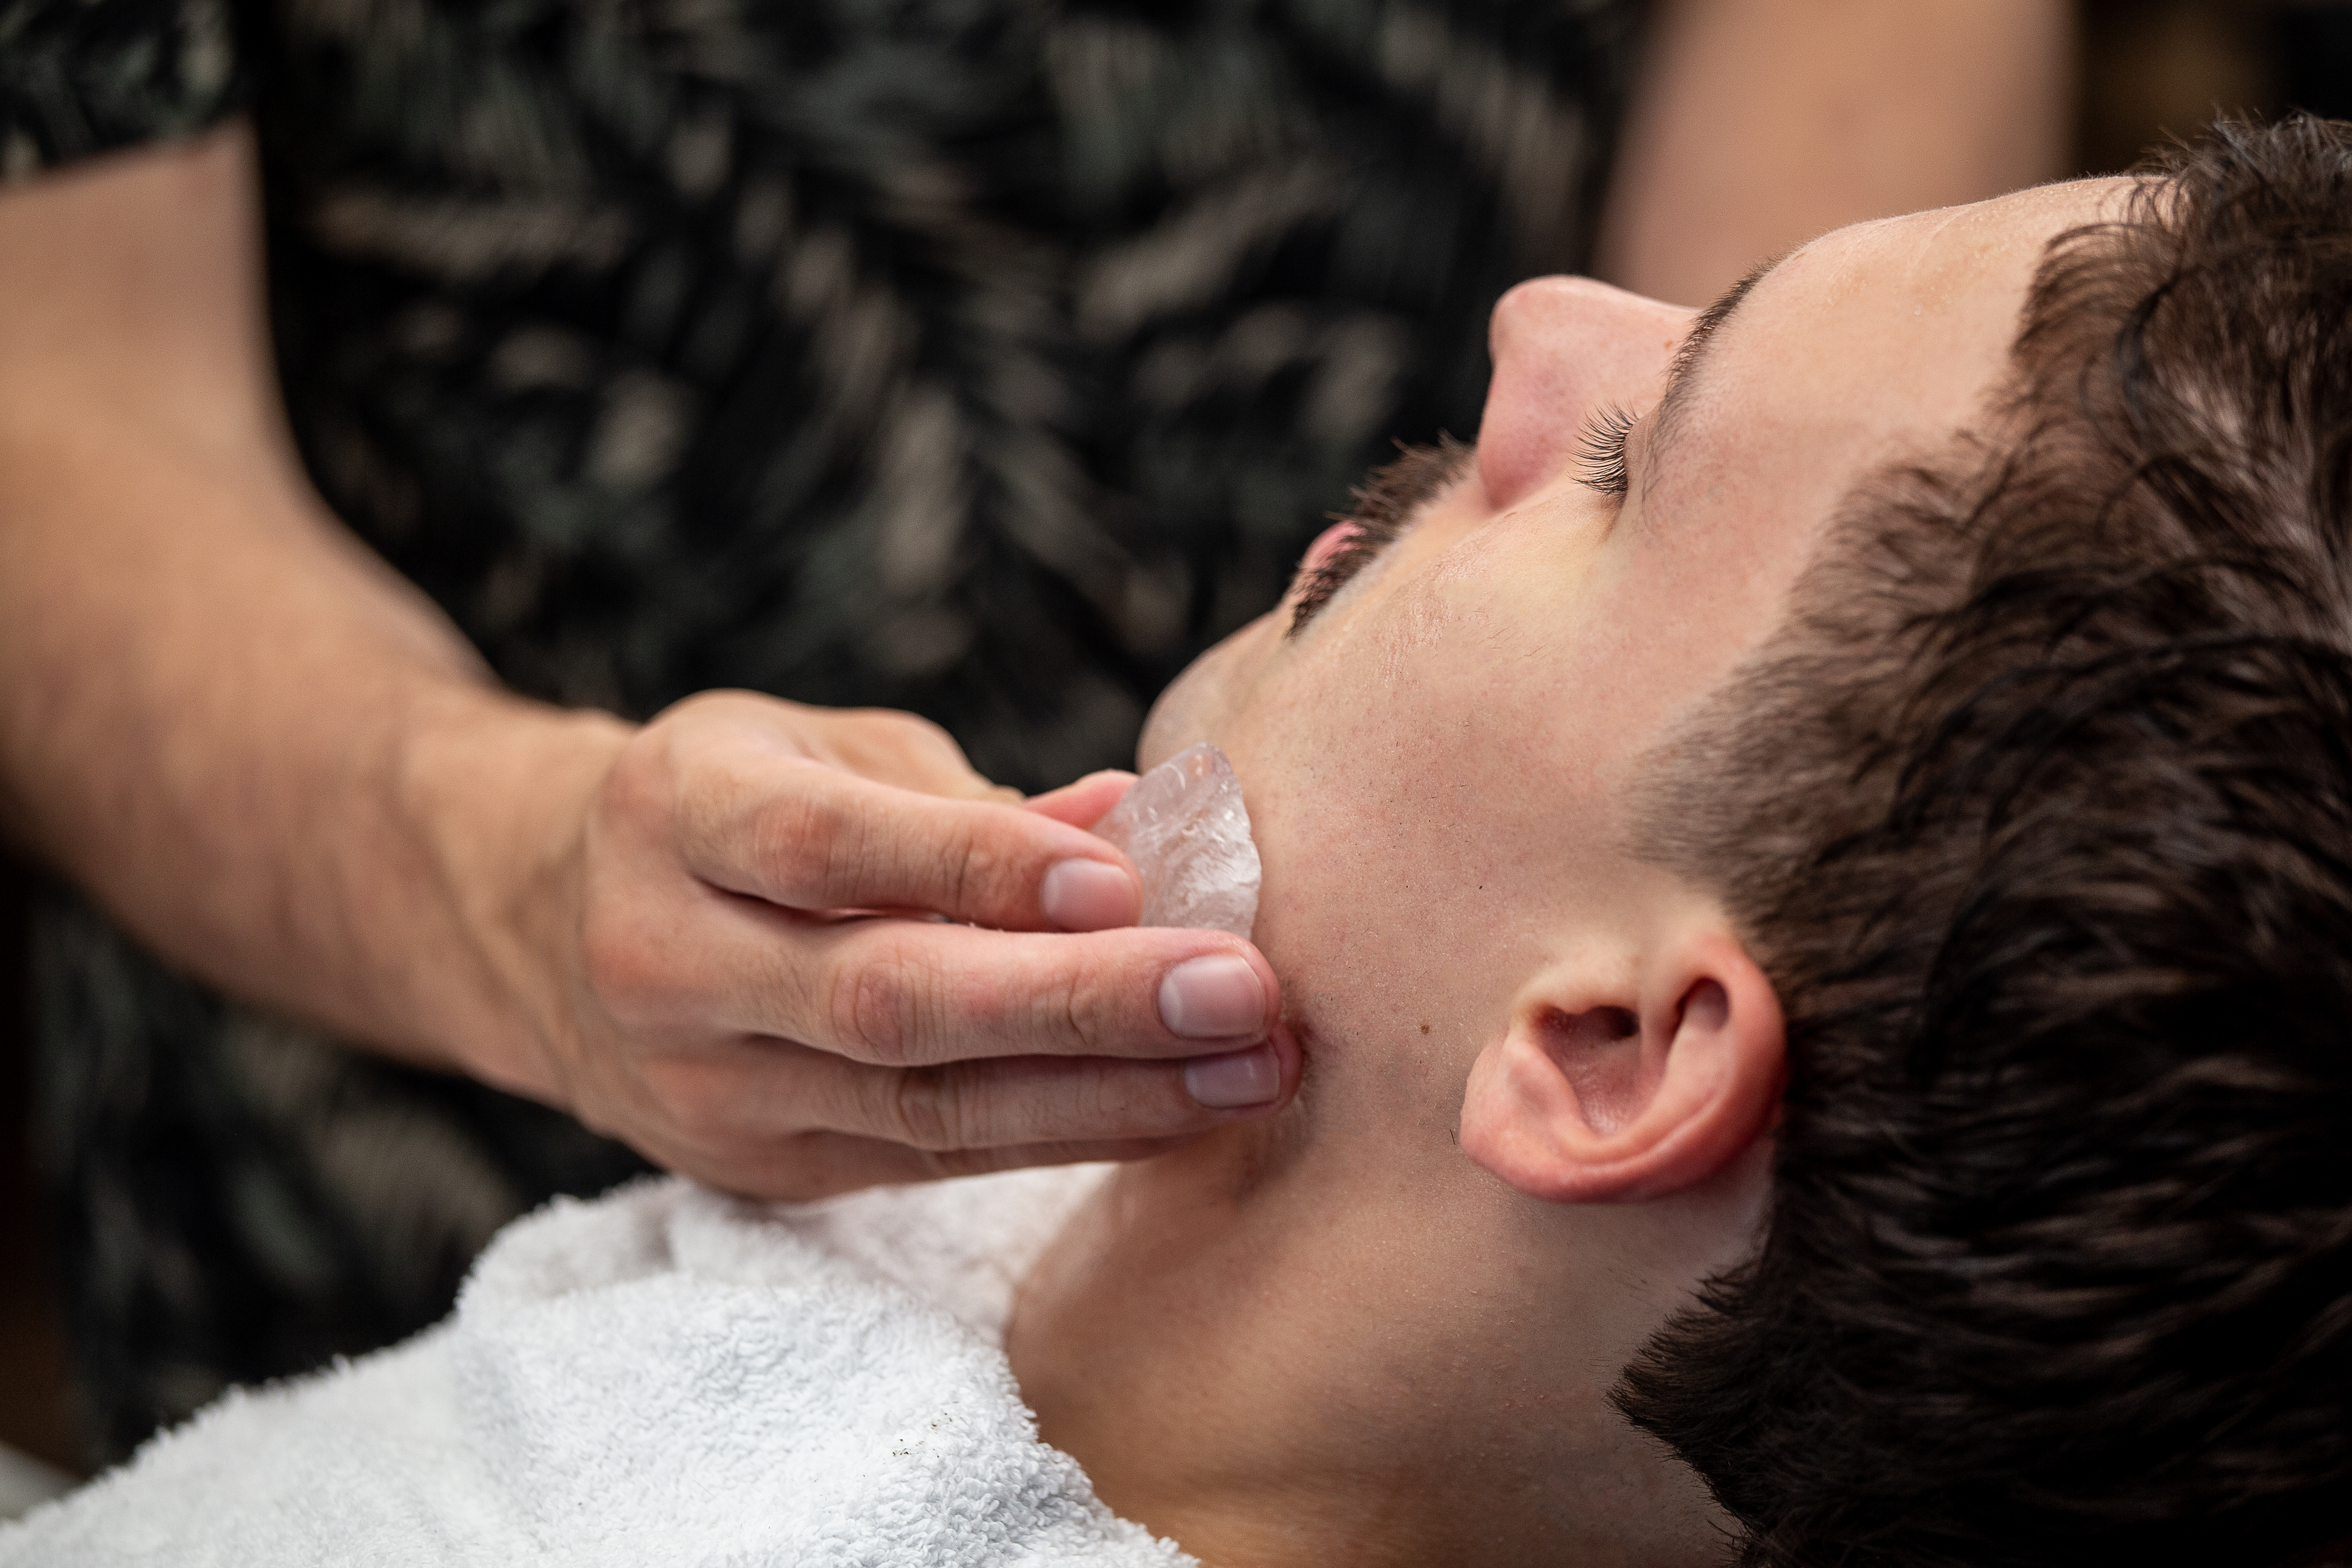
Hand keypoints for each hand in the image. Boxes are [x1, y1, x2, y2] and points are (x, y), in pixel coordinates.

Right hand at [480, 692, 1296, 1198]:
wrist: (548, 932)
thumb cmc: (730, 807)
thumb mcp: (815, 752)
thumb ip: (963, 799)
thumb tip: (1139, 821)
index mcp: (677, 813)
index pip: (826, 844)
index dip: (975, 862)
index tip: (1125, 873)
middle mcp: (670, 960)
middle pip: (884, 999)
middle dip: (1078, 1002)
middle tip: (1241, 993)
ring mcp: (707, 1087)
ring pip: (921, 1109)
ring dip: (1104, 1096)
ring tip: (1250, 1070)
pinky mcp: (760, 1169)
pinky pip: (929, 1159)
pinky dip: (1061, 1132)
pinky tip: (1177, 1110)